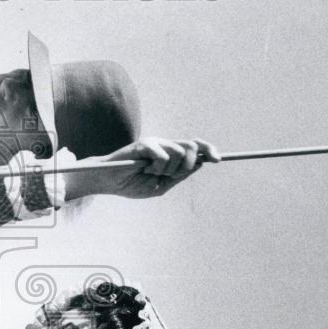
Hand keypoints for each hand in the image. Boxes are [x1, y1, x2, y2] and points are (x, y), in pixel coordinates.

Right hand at [68, 138, 219, 199]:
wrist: (109, 183)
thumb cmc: (132, 184)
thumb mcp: (161, 185)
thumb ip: (179, 175)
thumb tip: (200, 164)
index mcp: (170, 154)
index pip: (195, 146)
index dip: (209, 149)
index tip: (218, 159)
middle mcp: (165, 145)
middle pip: (192, 147)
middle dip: (186, 165)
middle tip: (167, 174)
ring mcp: (155, 143)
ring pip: (179, 153)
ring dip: (167, 170)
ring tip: (150, 172)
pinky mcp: (144, 144)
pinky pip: (163, 156)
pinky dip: (156, 167)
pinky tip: (143, 168)